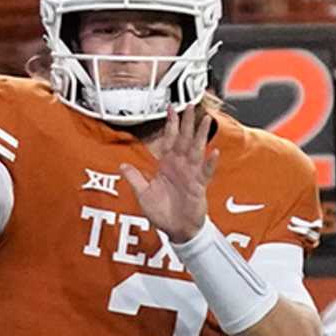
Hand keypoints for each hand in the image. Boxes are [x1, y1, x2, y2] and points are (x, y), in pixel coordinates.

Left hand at [119, 103, 216, 243]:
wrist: (177, 230)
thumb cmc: (162, 213)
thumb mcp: (143, 194)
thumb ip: (134, 179)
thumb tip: (122, 166)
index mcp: (167, 165)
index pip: (169, 140)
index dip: (170, 125)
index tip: (171, 108)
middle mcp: (181, 166)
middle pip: (185, 139)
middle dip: (187, 123)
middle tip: (189, 105)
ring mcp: (191, 175)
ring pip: (197, 150)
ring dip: (201, 135)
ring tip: (206, 120)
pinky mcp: (199, 186)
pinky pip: (206, 172)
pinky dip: (210, 163)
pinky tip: (214, 152)